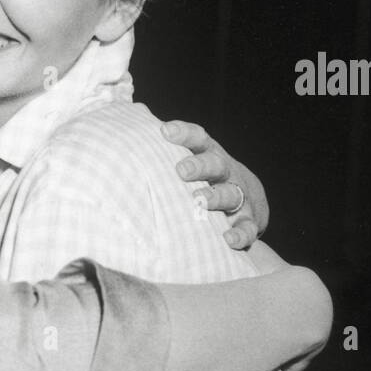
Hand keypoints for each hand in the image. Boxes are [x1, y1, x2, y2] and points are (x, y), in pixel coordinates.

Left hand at [161, 120, 269, 249]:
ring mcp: (238, 197)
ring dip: (215, 197)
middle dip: (199, 166)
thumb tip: (122, 129)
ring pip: (230, 195)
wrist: (249, 198)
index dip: (183, 134)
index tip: (165, 131)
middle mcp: (225, 173)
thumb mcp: (191, 161)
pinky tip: (228, 240)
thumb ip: (162, 152)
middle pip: (215, 164)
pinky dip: (240, 234)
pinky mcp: (248, 222)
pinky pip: (247, 228)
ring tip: (199, 201)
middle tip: (181, 170)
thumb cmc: (205, 178)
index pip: (198, 139)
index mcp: (209, 155)